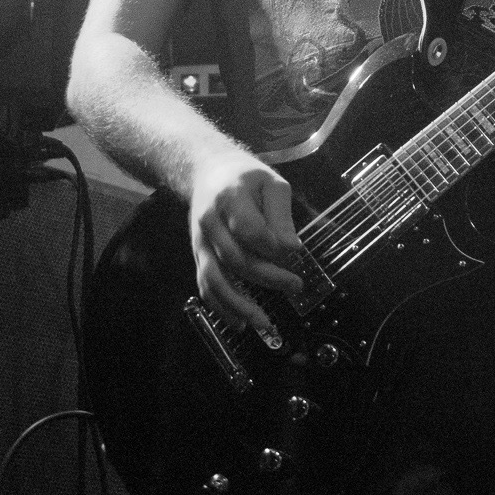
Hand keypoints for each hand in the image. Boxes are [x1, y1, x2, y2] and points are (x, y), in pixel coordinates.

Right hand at [187, 152, 301, 345]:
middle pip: (236, 259)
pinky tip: (240, 323)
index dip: (271, 246)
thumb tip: (292, 249)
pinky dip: (221, 307)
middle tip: (296, 286)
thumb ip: (281, 215)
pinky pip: (206, 286)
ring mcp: (200, 242)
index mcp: (230, 199)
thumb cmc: (247, 178)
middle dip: (268, 277)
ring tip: (264, 322)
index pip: (249, 229)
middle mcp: (210, 223)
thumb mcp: (271, 183)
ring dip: (239, 305)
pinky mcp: (198, 255)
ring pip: (215, 279)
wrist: (207, 172)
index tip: (294, 253)